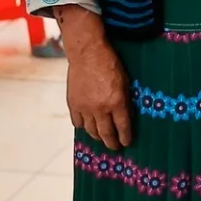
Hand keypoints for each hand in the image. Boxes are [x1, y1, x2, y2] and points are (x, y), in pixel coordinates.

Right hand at [61, 8, 133, 150]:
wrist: (87, 53)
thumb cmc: (110, 63)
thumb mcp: (125, 81)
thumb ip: (125, 100)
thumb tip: (125, 115)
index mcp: (116, 102)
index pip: (123, 127)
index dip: (125, 137)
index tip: (127, 143)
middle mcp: (100, 108)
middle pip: (106, 133)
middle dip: (112, 143)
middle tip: (115, 147)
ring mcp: (85, 108)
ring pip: (91, 131)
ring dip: (98, 137)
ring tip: (102, 138)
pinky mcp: (73, 104)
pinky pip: (77, 122)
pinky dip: (83, 126)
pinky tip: (87, 126)